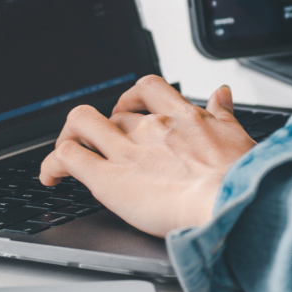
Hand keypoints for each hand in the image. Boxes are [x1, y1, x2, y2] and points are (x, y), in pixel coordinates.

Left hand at [39, 75, 255, 236]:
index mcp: (181, 117)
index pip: (146, 90)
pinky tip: (51, 176)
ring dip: (70, 136)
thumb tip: (222, 93)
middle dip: (102, 126)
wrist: (229, 201)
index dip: (131, 100)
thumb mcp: (238, 134)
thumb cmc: (240, 178)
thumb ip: (224, 113)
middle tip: (99, 145)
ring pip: (80, 123)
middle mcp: (149, 128)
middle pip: (112, 113)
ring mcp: (125, 150)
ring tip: (67, 154)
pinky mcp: (107, 178)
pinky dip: (53, 163)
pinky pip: (67, 157)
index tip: (128, 112)